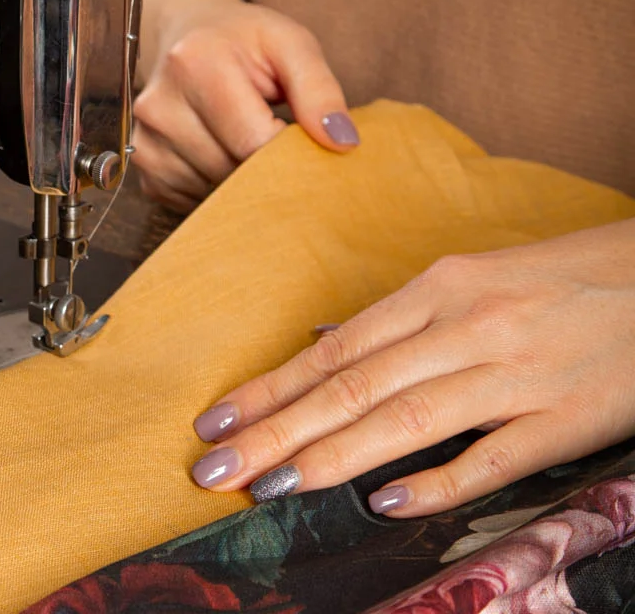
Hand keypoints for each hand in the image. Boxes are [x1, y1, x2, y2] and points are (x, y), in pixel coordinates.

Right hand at [132, 0, 357, 212]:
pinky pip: (191, 201)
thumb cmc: (243, 39)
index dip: (289, 153)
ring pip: (212, 194)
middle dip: (267, 169)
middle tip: (280, 141)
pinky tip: (223, 153)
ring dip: (241, 181)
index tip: (303, 141)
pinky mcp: (143, 163)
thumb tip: (343, 143)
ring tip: (248, 141)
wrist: (186, 30)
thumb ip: (320, 89)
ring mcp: (145, 138)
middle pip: (231, 173)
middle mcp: (160, 104)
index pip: (254, 143)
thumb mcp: (290, 43)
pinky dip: (216, 187)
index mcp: (196, 63)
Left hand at [189, 219, 634, 515]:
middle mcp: (465, 327)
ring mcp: (515, 375)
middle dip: (276, 430)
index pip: (334, 350)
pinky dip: (440, 481)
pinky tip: (387, 503)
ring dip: (331, 455)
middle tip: (214, 466)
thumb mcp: (470, 278)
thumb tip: (326, 345)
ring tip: (270, 485)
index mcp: (438, 289)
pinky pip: (494, 457)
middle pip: (353, 386)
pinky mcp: (566, 419)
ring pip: (406, 418)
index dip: (270, 387)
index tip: (215, 420)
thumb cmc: (555, 279)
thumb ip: (400, 318)